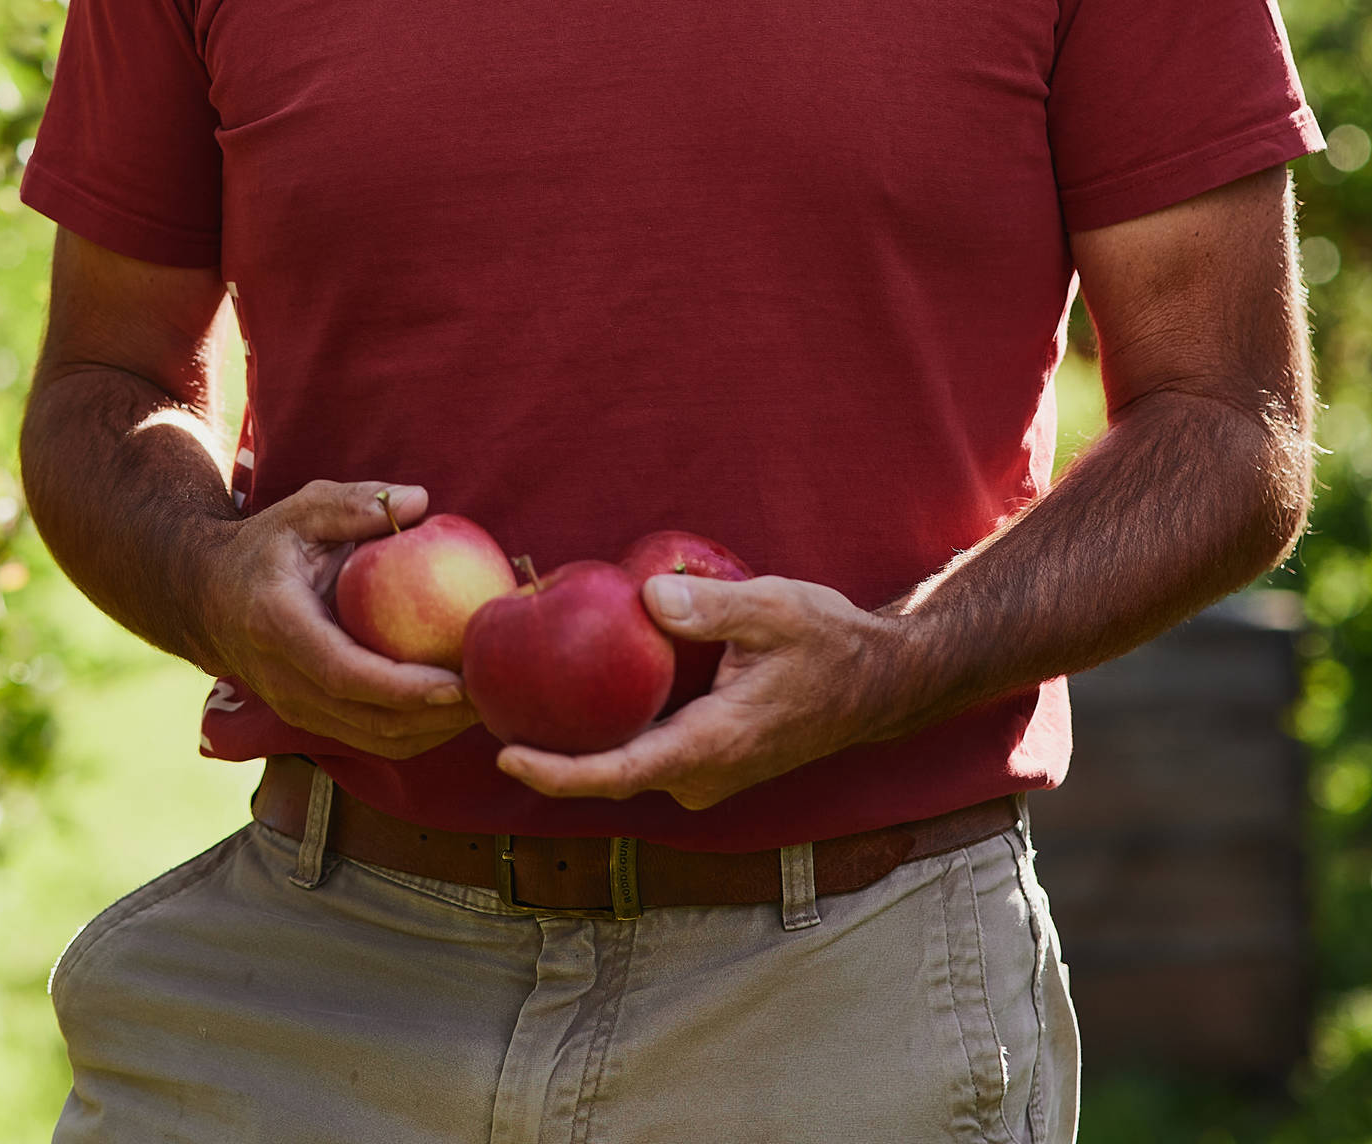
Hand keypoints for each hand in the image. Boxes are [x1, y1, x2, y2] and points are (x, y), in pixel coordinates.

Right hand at [187, 480, 485, 759]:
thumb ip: (354, 504)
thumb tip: (419, 502)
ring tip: (484, 703)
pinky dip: (419, 731)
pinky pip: (372, 739)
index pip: (345, 674)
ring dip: (434, 732)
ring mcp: (295, 708)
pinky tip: (456, 706)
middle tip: (491, 693)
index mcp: (279, 625)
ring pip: (375, 741)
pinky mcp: (312, 719)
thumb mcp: (301, 510)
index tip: (457, 684)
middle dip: (436, 718)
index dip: (404, 688)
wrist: (207, 597)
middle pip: (368, 721)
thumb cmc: (266, 546)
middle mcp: (283, 679)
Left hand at [494, 573, 916, 810]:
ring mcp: (709, 775)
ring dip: (582, 741)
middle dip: (552, 754)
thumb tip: (646, 597)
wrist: (880, 682)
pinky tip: (582, 690)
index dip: (559, 773)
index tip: (505, 759)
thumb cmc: (830, 642)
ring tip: (521, 700)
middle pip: (612, 775)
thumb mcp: (776, 608)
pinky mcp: (710, 763)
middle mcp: (705, 774)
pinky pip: (647, 752)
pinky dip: (613, 728)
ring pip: (629, 764)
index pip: (622, 774)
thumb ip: (712, 605)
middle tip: (491, 712)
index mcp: (713, 744)